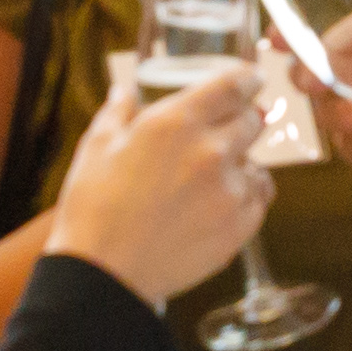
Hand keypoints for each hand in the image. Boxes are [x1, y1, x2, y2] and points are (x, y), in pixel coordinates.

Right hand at [36, 69, 270, 302]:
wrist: (103, 272)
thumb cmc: (93, 207)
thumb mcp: (96, 147)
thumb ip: (118, 112)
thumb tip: (124, 90)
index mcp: (175, 122)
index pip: (232, 85)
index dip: (246, 78)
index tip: (252, 78)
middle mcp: (210, 150)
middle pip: (252, 121)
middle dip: (242, 121)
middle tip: (227, 130)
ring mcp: (229, 190)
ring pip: (257, 163)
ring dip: (242, 164)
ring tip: (213, 179)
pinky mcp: (238, 226)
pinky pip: (258, 199)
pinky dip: (246, 197)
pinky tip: (220, 203)